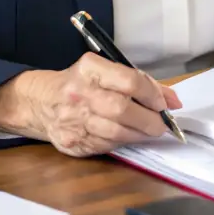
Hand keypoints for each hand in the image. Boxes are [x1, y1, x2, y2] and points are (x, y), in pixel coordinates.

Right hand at [0, 53, 181, 156]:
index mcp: (90, 69)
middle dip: (149, 120)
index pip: (129, 80)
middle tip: (161, 124)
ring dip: (139, 134)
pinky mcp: (72, 142)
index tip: (164, 103)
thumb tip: (173, 100)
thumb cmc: (80, 83)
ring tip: (149, 131)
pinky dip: (122, 142)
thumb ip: (141, 82)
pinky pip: (106, 145)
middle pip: (122, 109)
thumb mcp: (106, 71)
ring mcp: (73, 120)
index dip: (152, 94)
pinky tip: (128, 136)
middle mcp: (79, 93)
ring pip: (116, 132)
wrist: (40, 102)